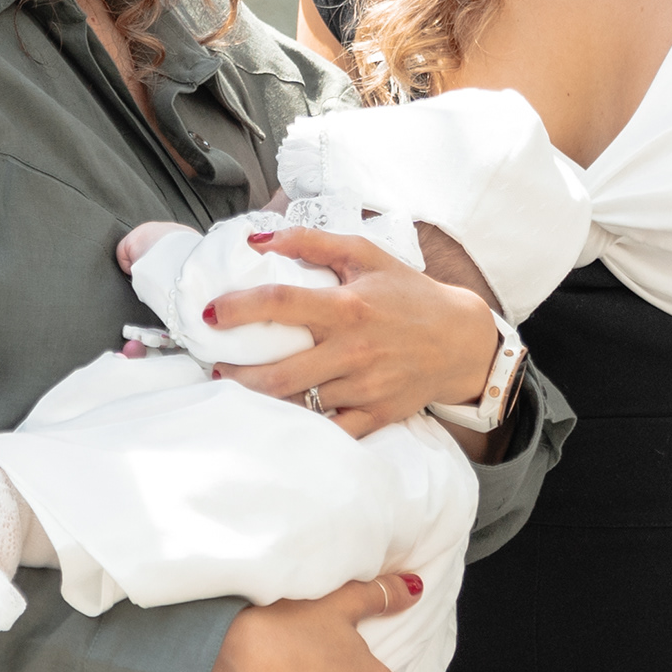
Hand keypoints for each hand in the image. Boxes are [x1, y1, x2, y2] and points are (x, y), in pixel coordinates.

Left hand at [209, 226, 499, 441]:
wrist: (461, 340)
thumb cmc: (408, 294)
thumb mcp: (366, 255)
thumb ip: (312, 242)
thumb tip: (260, 239)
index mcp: (348, 307)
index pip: (281, 304)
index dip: (238, 308)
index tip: (211, 314)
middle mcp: (354, 350)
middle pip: (279, 374)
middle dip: (237, 374)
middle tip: (217, 365)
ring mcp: (365, 388)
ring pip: (300, 405)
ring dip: (263, 400)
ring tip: (240, 387)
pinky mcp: (377, 414)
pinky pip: (330, 432)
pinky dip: (302, 427)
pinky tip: (282, 414)